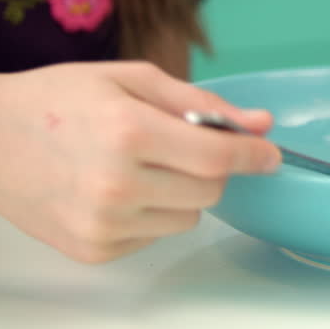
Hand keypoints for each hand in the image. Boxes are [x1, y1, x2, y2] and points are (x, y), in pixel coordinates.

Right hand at [0, 62, 279, 263]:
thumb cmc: (58, 99)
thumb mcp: (132, 79)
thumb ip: (201, 103)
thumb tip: (260, 124)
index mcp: (129, 133)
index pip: (217, 156)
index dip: (253, 155)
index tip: (271, 154)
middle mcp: (116, 185)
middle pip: (210, 190)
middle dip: (211, 166)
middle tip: (179, 145)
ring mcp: (102, 223)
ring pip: (189, 218)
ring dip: (182, 193)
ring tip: (139, 165)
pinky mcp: (93, 249)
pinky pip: (155, 235)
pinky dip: (151, 213)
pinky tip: (116, 188)